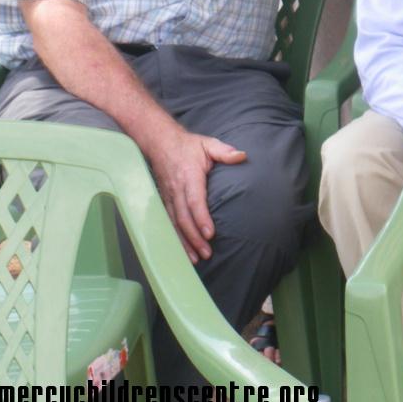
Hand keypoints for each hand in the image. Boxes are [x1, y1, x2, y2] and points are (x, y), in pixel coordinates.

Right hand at [142, 127, 246, 262]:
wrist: (160, 142)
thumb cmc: (188, 145)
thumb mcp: (208, 144)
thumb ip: (224, 151)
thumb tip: (242, 156)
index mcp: (189, 176)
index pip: (194, 201)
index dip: (201, 218)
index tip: (210, 233)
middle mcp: (176, 189)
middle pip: (184, 218)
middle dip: (195, 238)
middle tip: (207, 253)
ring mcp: (168, 197)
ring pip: (175, 224)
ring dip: (185, 242)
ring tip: (196, 259)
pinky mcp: (163, 202)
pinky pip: (169, 223)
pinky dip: (175, 238)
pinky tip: (183, 251)